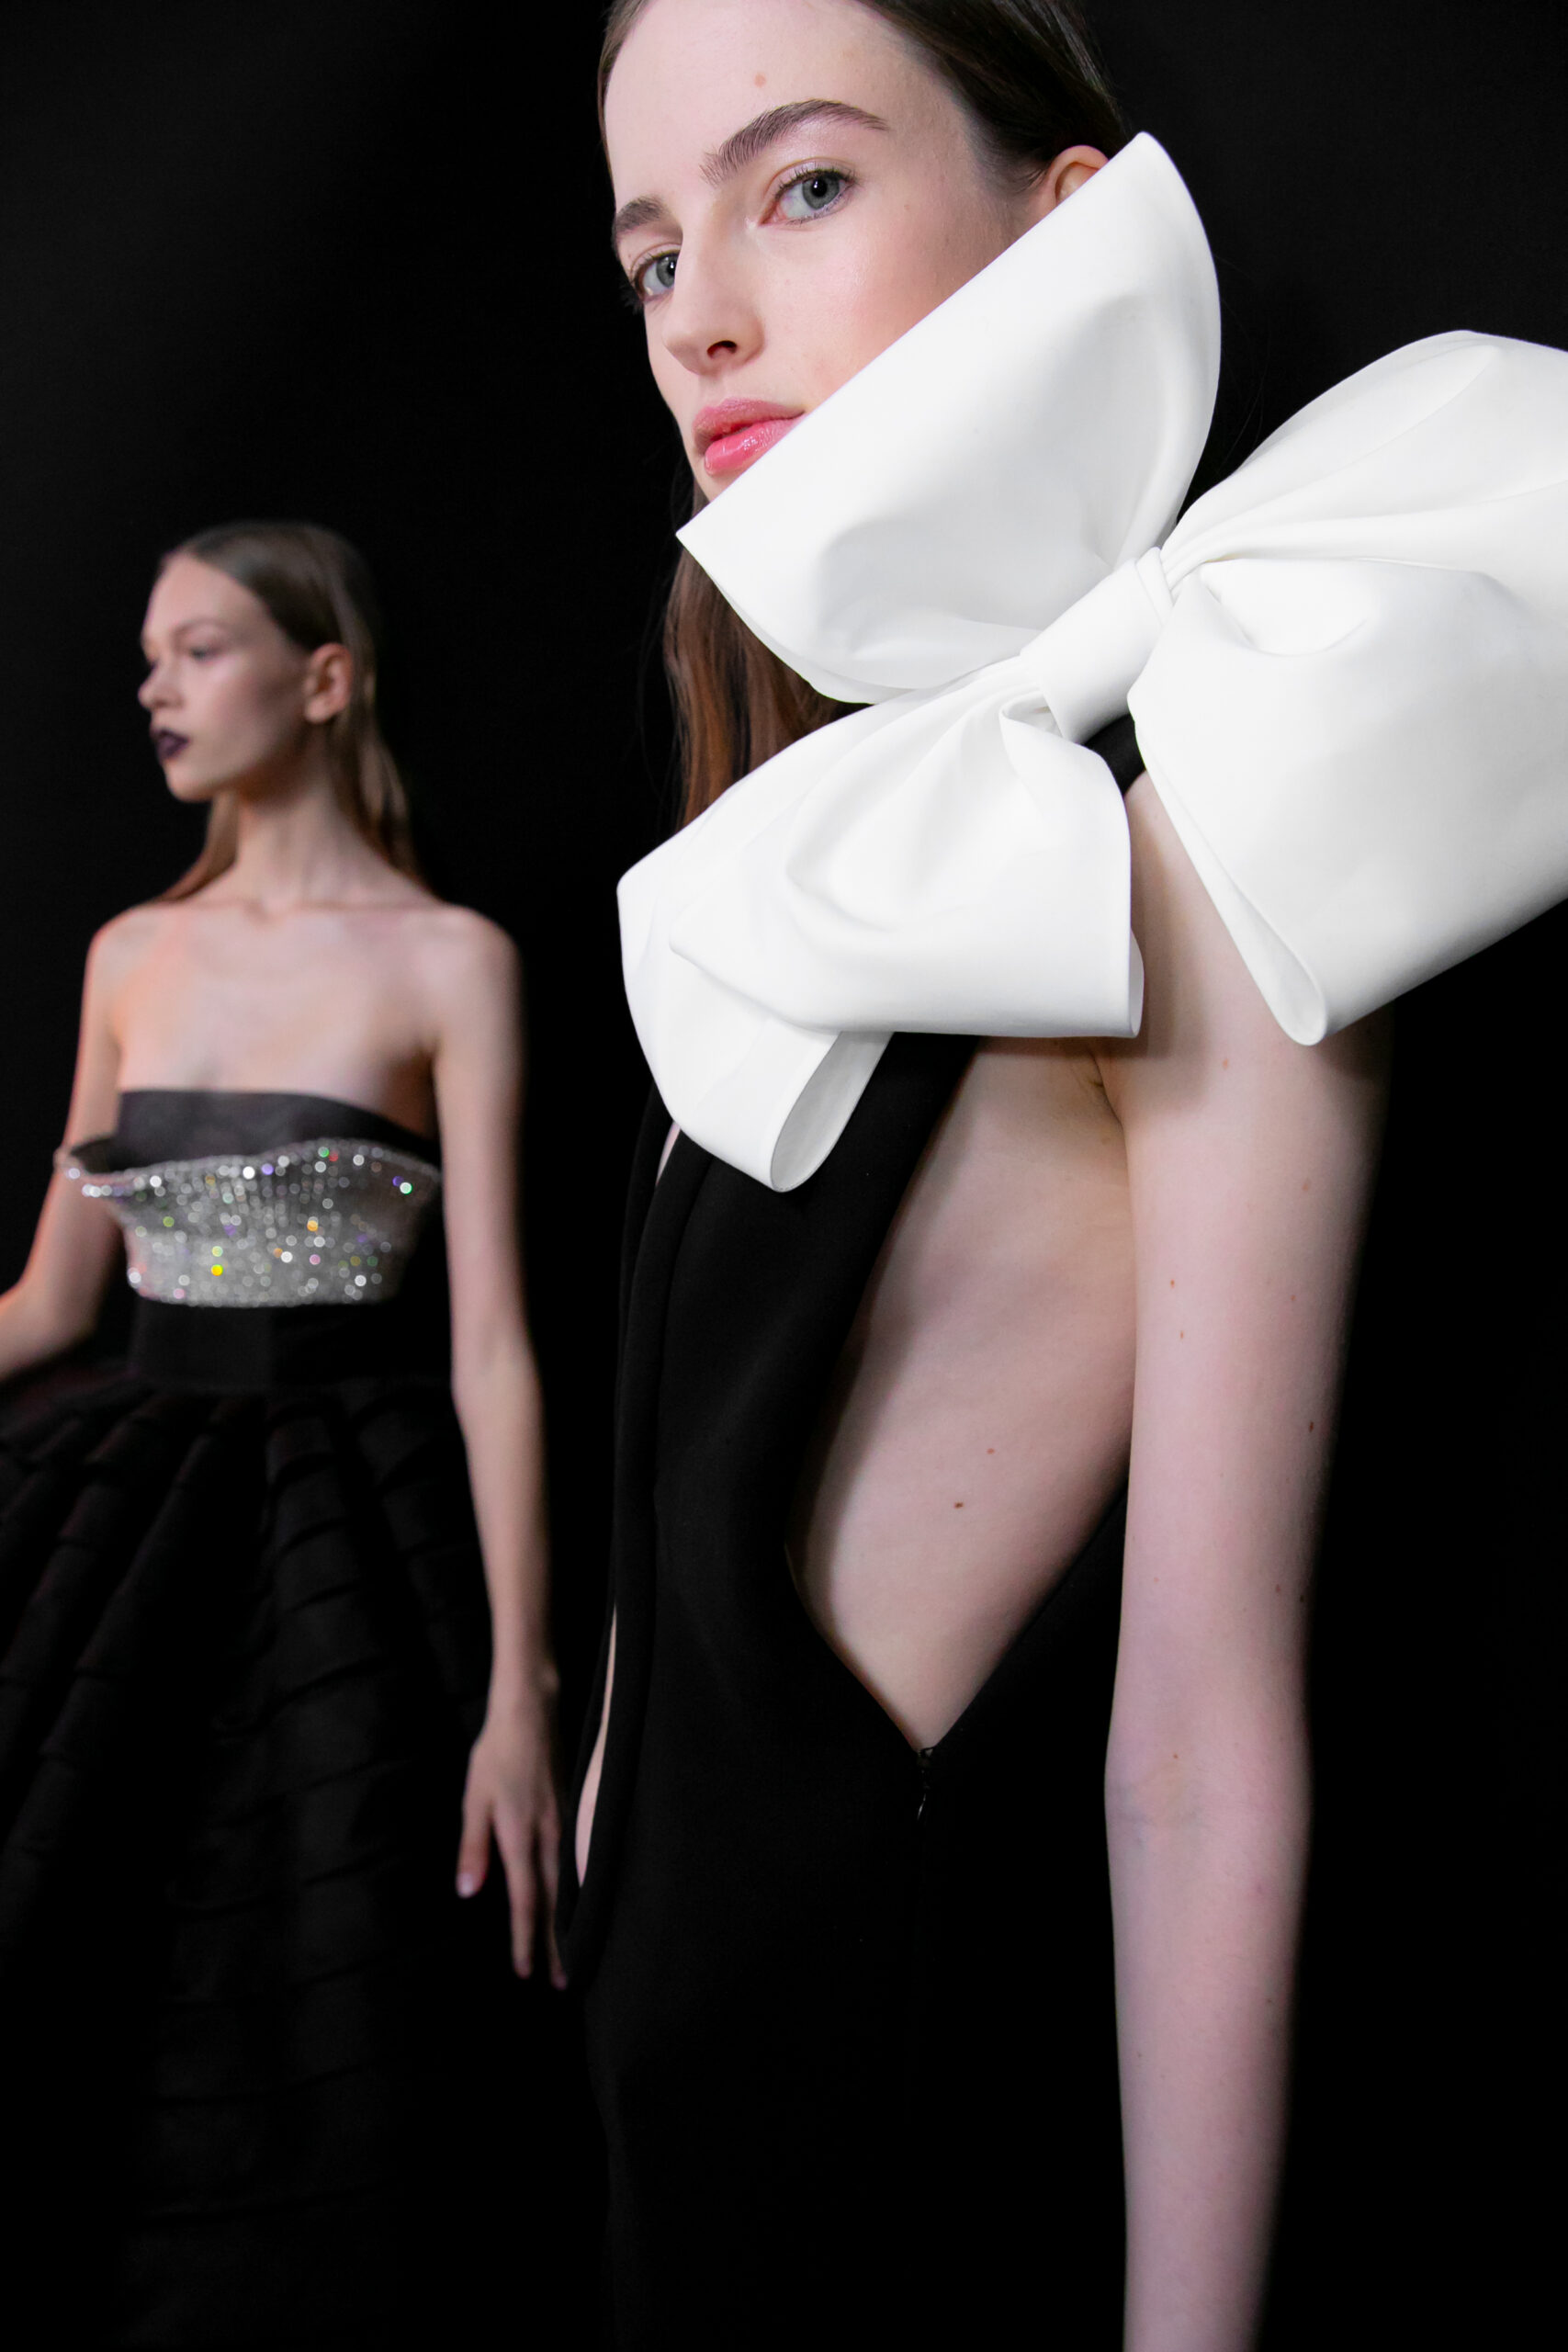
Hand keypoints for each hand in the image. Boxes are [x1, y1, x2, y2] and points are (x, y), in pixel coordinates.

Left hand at [456, 1680, 564, 1984]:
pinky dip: (579, 1891)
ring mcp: (566, 1825)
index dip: (525, 1938)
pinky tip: (580, 1902)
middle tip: (562, 1981)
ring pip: (571, 1884)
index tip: (526, 1971)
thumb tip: (468, 1892)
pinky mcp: (574, 1811)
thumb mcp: (474, 1799)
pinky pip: (578, 1862)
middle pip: (556, 1902)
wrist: (532, 1711)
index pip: (524, 1900)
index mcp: (520, 1836)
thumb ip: (473, 1847)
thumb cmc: (496, 1754)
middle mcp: (549, 1837)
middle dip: (557, 1943)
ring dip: (571, 1921)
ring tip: (575, 1951)